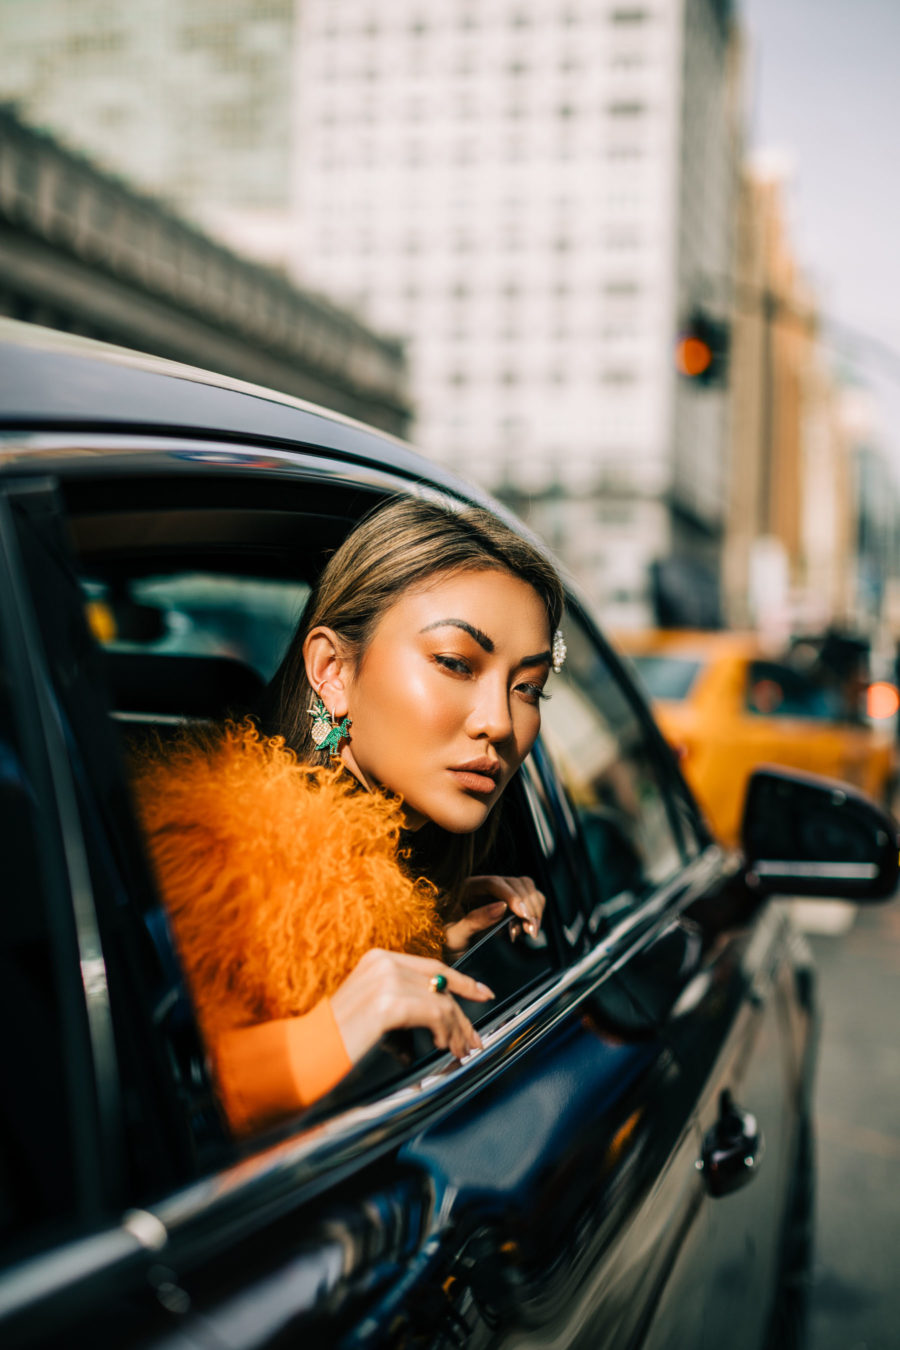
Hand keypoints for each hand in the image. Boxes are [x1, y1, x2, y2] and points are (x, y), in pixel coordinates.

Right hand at [329, 949, 494, 1063]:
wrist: (310, 1050)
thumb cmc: (339, 1036)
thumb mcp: (372, 1009)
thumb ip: (403, 1006)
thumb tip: (437, 1026)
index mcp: (379, 958)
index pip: (433, 966)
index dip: (462, 981)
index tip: (483, 993)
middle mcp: (385, 963)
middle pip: (441, 984)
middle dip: (463, 1014)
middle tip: (474, 1039)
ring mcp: (387, 980)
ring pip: (442, 1002)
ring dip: (456, 1030)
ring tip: (460, 1050)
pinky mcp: (390, 1003)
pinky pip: (434, 1016)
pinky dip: (444, 1033)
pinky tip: (441, 1046)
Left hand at [444, 875, 545, 954]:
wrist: (446, 953)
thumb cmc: (444, 943)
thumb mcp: (454, 935)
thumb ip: (474, 920)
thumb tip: (500, 907)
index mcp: (466, 888)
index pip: (494, 883)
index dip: (512, 896)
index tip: (523, 913)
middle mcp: (484, 886)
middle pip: (515, 883)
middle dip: (527, 905)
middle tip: (530, 929)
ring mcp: (498, 894)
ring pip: (526, 888)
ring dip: (533, 909)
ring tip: (528, 930)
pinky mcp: (508, 904)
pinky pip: (529, 900)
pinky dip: (534, 912)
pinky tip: (525, 929)